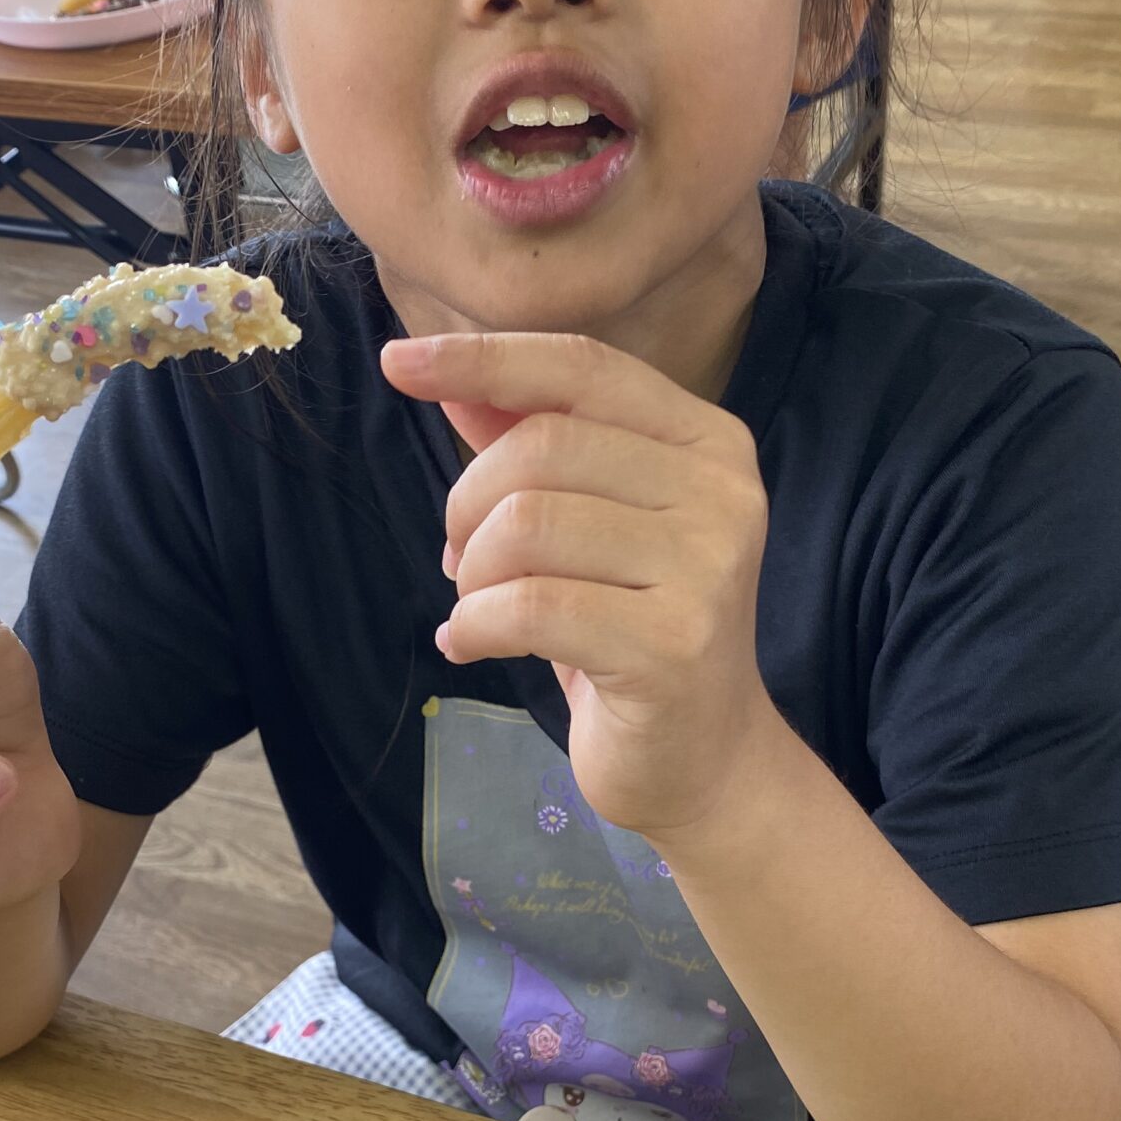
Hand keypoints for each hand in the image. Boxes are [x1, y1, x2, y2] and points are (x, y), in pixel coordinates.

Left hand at [382, 332, 776, 847]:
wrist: (704, 761)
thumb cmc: (633, 632)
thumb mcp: (584, 526)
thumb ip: (530, 445)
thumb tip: (448, 377)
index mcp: (706, 442)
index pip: (580, 368)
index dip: (482, 359)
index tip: (397, 365)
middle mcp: (722, 492)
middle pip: (541, 446)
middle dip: (468, 504)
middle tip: (459, 560)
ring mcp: (706, 569)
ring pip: (527, 524)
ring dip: (471, 572)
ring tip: (476, 607)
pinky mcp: (673, 646)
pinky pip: (531, 607)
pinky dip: (475, 625)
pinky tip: (470, 645)